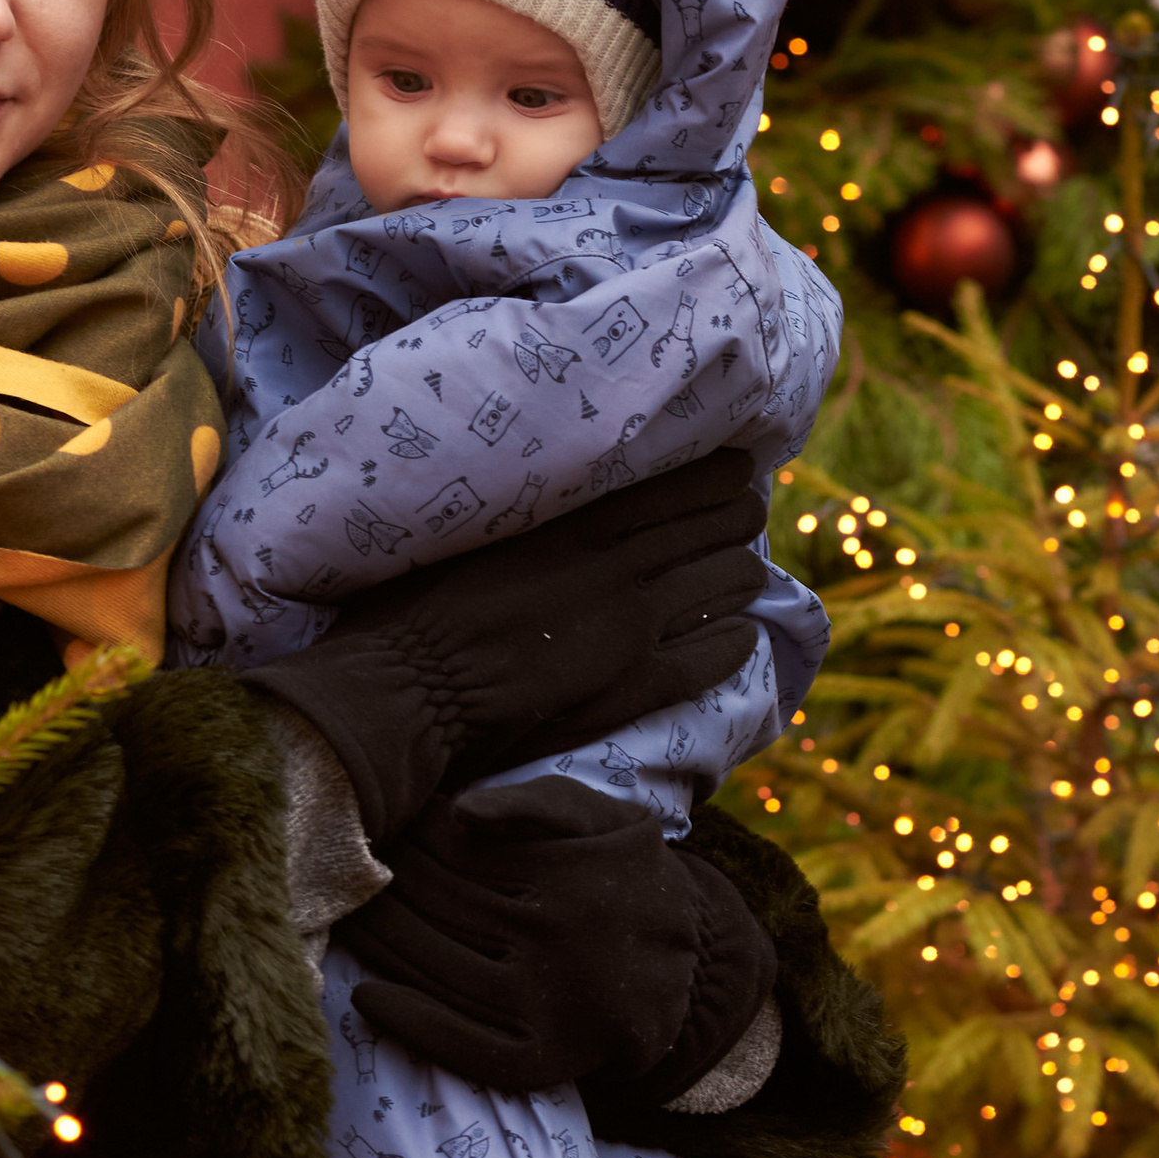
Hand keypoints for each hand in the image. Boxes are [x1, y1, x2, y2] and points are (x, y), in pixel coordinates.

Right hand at [241, 448, 765, 842]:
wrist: (409, 691)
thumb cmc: (416, 611)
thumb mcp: (471, 540)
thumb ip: (525, 522)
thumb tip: (546, 502)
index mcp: (573, 524)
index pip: (670, 486)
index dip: (713, 476)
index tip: (734, 466)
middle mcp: (615, 565)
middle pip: (712, 527)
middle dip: (739, 517)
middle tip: (749, 512)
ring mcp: (633, 626)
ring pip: (726, 584)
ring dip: (742, 574)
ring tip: (748, 571)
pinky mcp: (636, 684)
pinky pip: (714, 656)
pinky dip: (735, 642)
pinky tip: (743, 637)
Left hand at [348, 779, 770, 1095]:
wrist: (688, 970)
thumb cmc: (628, 878)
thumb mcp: (605, 820)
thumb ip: (538, 803)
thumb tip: (460, 813)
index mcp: (569, 874)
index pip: (458, 853)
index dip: (412, 840)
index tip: (384, 829)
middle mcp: (558, 941)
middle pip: (441, 909)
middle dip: (387, 887)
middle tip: (348, 874)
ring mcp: (550, 1005)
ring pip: (440, 970)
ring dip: (381, 946)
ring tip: (348, 922)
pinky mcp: (543, 1059)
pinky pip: (462, 1044)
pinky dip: (410, 1023)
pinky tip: (367, 998)